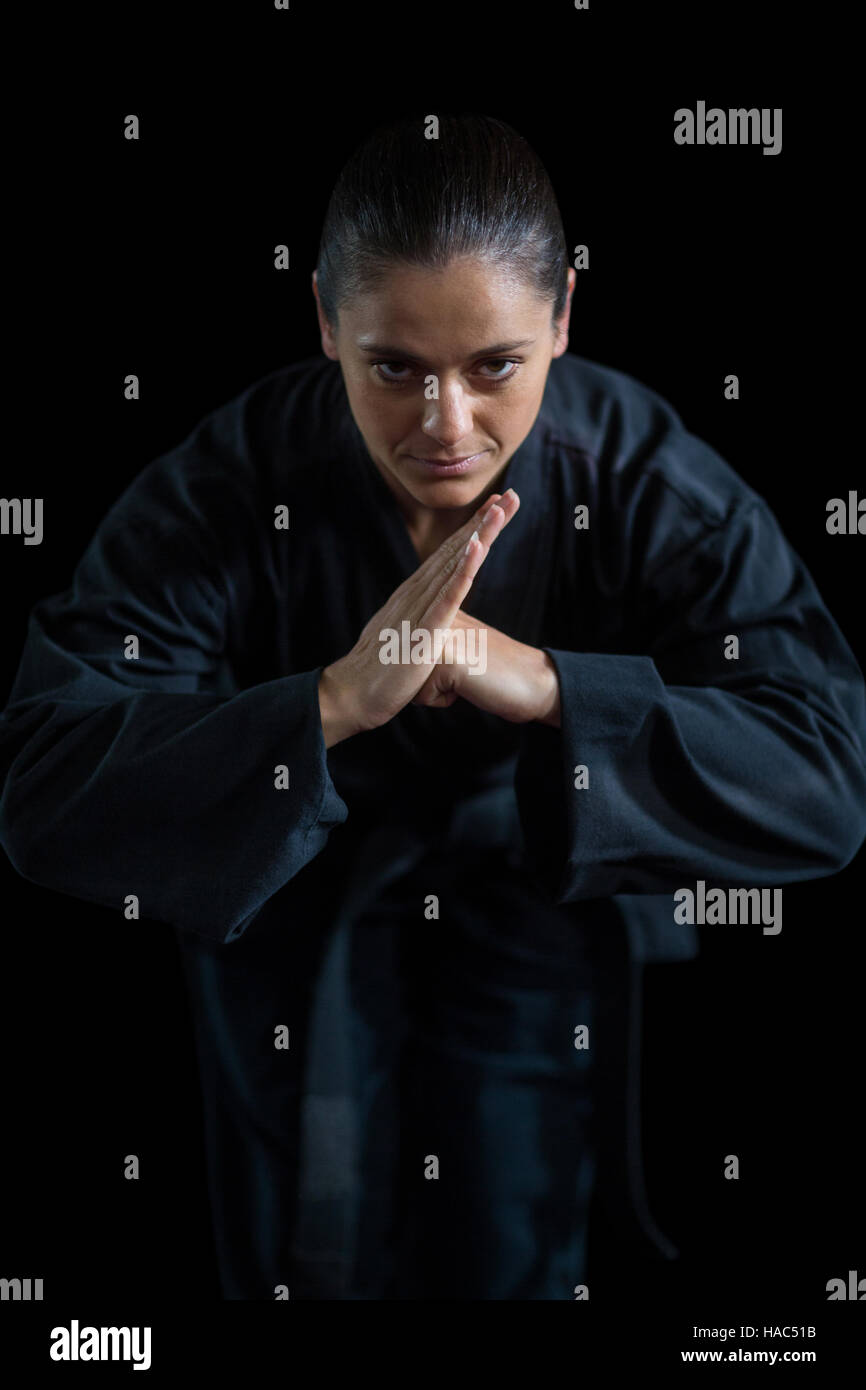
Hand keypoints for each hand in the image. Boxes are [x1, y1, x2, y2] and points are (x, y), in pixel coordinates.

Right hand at [318, 490, 520, 745]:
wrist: (350, 695)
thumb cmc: (378, 672)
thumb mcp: (405, 640)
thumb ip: (420, 626)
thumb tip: (432, 626)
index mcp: (413, 596)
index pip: (448, 557)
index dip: (472, 530)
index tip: (495, 507)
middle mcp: (415, 594)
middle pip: (455, 551)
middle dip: (483, 522)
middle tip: (509, 495)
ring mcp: (418, 610)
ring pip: (452, 566)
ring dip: (476, 537)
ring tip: (497, 512)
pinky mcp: (422, 632)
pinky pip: (445, 599)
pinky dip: (462, 573)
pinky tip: (476, 553)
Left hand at [410, 609, 560, 725]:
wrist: (534, 683)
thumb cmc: (495, 674)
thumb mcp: (458, 648)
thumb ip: (432, 643)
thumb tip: (400, 656)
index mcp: (438, 612)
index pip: (406, 653)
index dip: (427, 670)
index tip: (453, 663)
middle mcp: (435, 616)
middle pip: (403, 668)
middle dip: (428, 683)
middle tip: (464, 672)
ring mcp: (439, 633)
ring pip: (409, 682)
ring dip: (435, 691)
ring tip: (466, 677)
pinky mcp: (445, 656)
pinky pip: (422, 696)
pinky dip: (444, 700)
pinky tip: (469, 685)